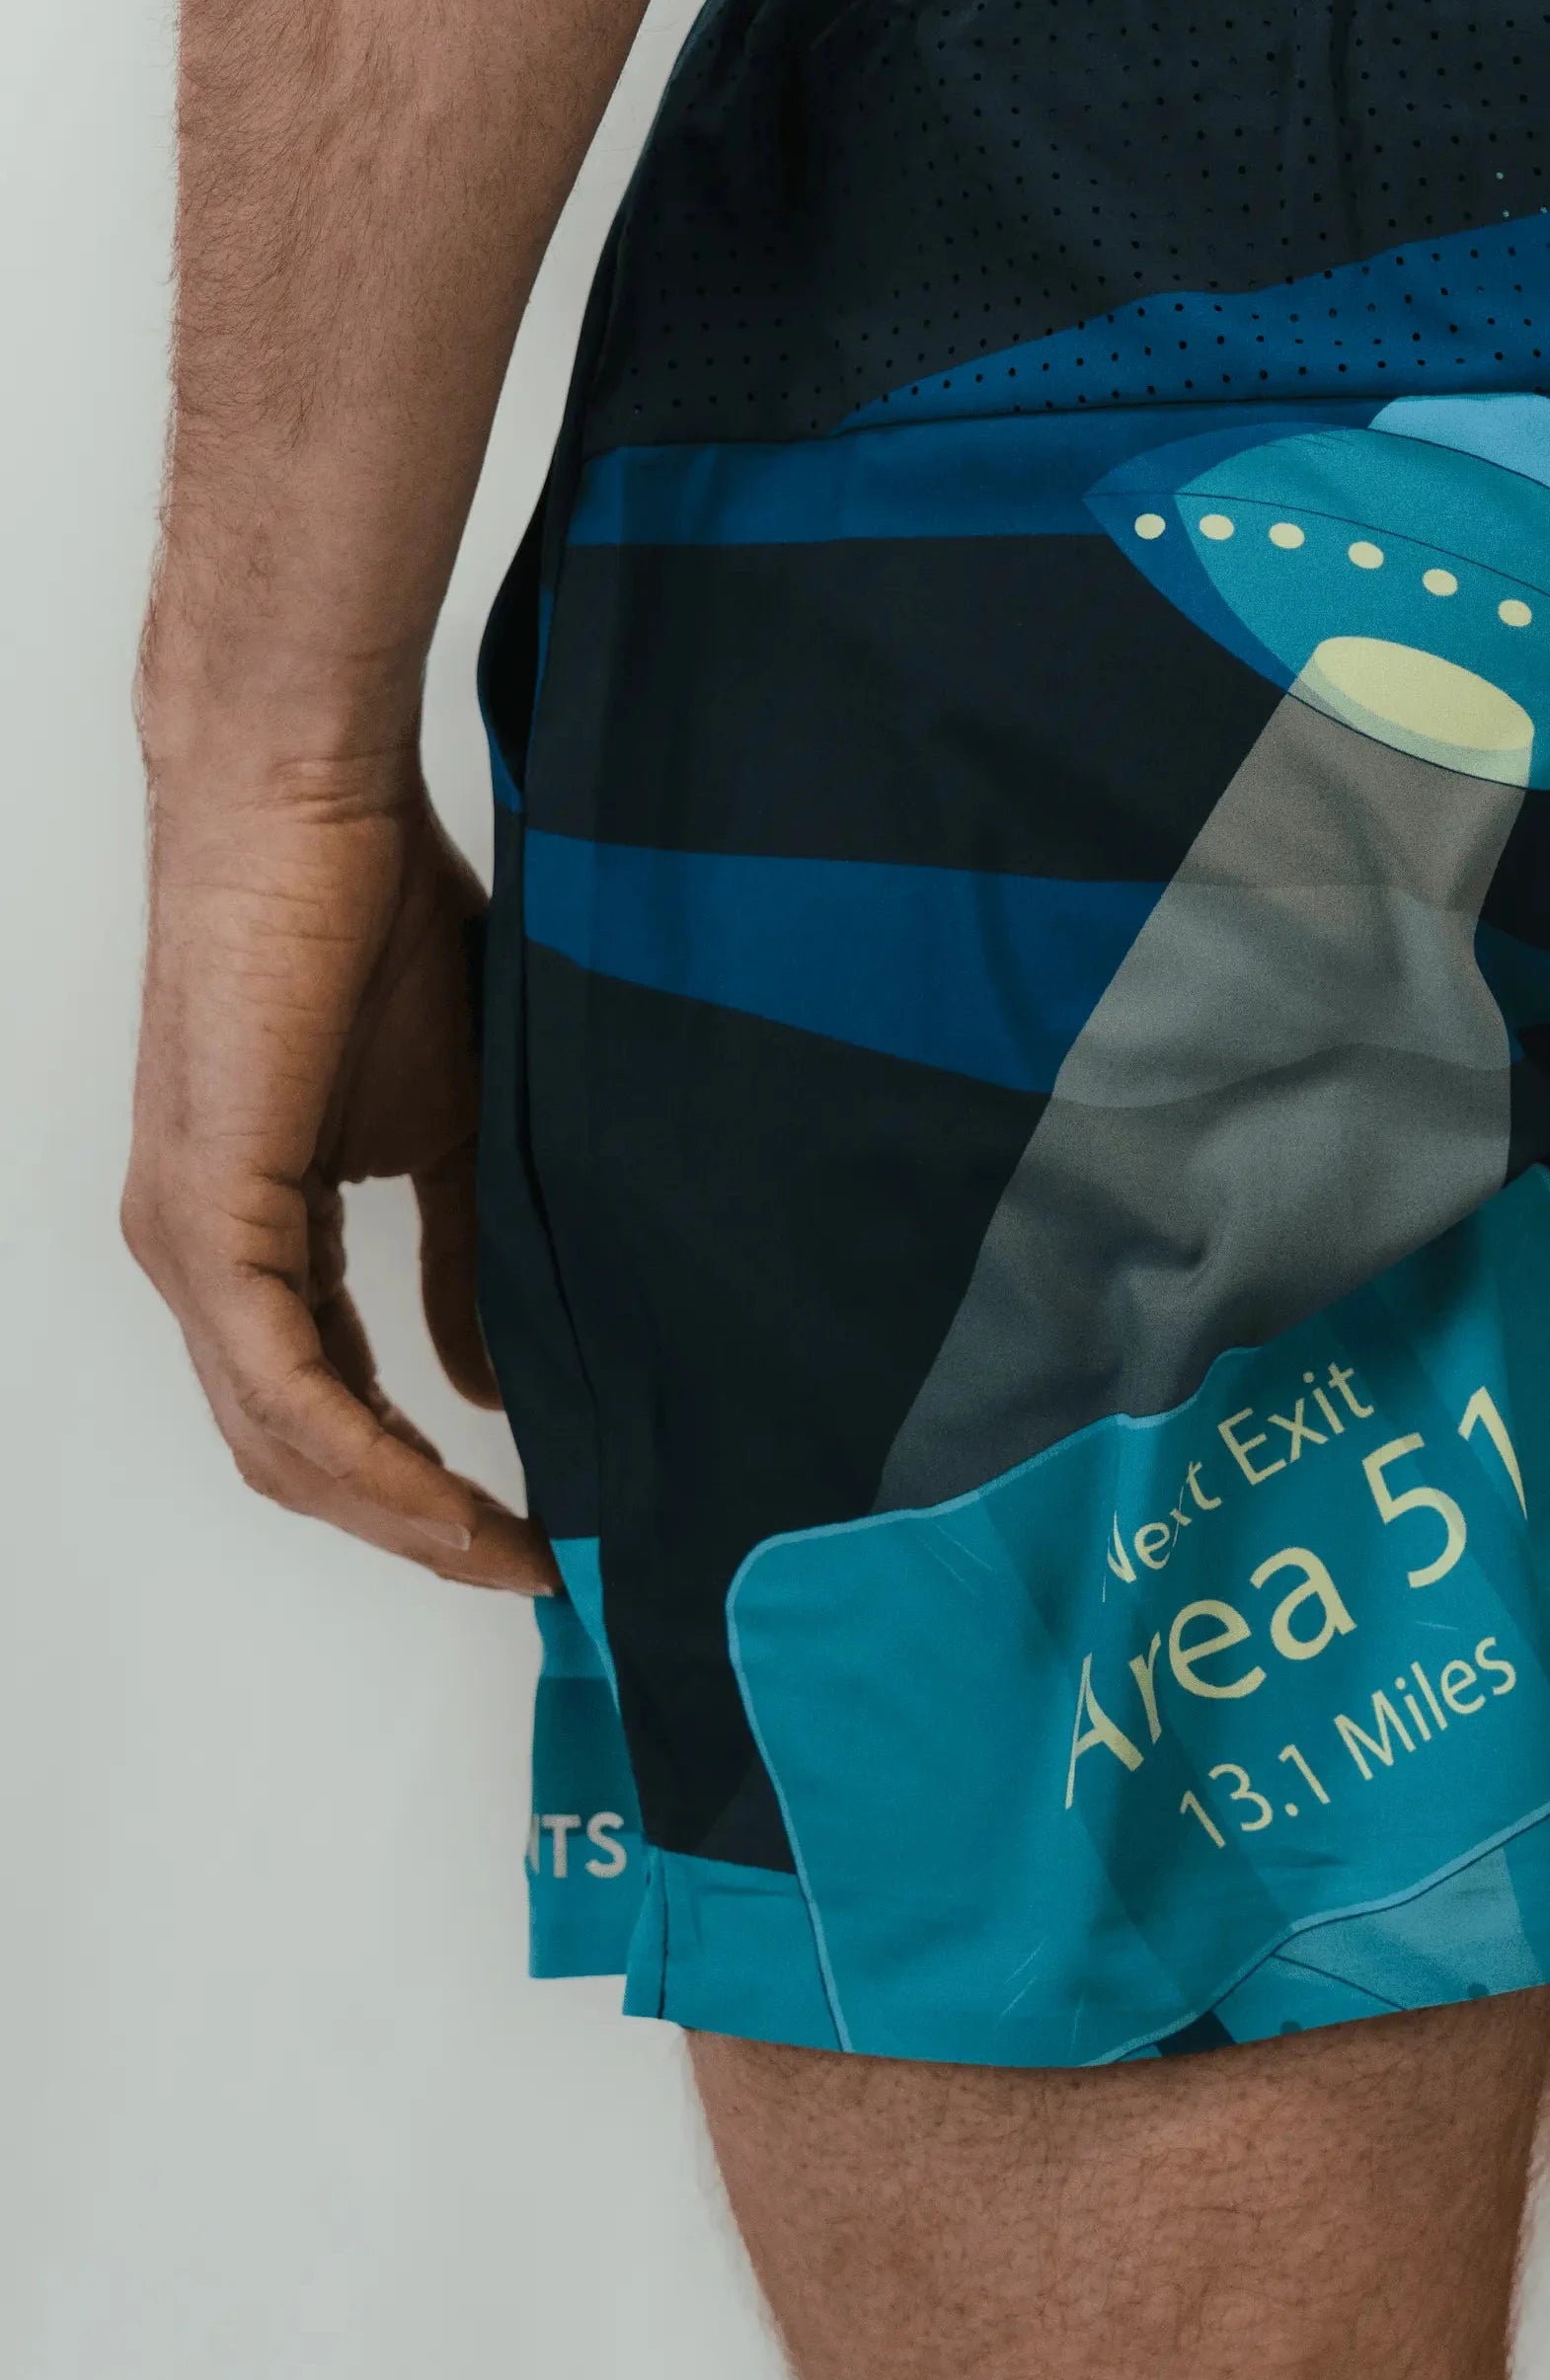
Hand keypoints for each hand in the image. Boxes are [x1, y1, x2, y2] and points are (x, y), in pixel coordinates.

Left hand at [125, 751, 555, 1592]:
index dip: (419, 1487)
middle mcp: (198, 1256)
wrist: (311, 812)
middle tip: (528, 1567)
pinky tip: (450, 1488)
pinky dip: (369, 1453)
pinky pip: (282, 1381)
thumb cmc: (380, 932)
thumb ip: (463, 1260)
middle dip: (414, 1529)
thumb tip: (485, 1386)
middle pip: (292, 1454)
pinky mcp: (207, 1214)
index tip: (529, 1529)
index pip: (322, 1405)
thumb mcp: (457, 1132)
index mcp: (249, 1236)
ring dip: (400, 1515)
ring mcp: (189, 1243)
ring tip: (509, 1549)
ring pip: (282, 1440)